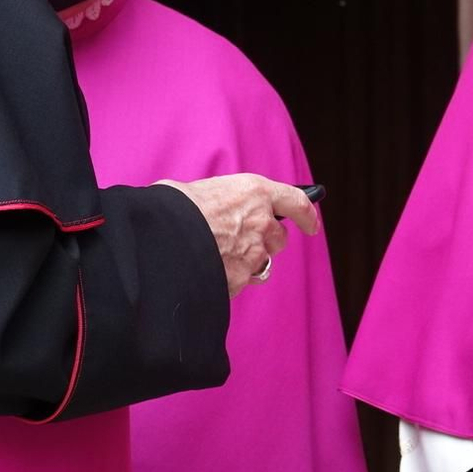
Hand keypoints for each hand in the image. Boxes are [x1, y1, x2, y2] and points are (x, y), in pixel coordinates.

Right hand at [157, 175, 318, 296]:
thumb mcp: (196, 190)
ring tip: (219, 256)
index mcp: (254, 192)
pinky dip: (229, 279)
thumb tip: (207, 207)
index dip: (307, 213)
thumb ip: (216, 199)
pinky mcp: (240, 280)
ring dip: (248, 261)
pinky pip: (241, 281)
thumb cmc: (172, 208)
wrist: (160, 239)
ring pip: (261, 263)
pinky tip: (208, 271)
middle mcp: (261, 222)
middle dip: (267, 240)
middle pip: (279, 238)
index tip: (312, 223)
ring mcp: (253, 254)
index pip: (296, 201)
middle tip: (245, 239)